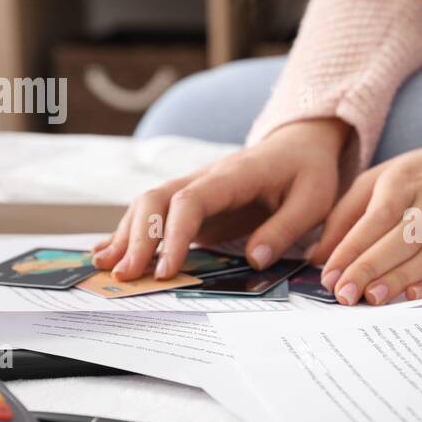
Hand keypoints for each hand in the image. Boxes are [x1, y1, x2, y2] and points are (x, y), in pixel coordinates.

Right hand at [93, 118, 349, 278]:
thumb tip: (255, 260)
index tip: (166, 269)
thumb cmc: (308, 171)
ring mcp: (195, 190)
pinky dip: (131, 233)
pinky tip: (110, 253)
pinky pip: (155, 215)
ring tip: (108, 269)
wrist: (300, 144)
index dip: (174, 235)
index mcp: (233, 176)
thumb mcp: (313, 200)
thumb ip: (284, 229)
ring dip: (127, 236)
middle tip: (127, 276)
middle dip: (138, 238)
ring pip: (148, 205)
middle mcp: (205, 179)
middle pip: (156, 200)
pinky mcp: (194, 204)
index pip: (191, 202)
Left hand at [314, 117, 421, 303]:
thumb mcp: (381, 178)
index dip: (350, 250)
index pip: (374, 220)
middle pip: (399, 239)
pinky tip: (412, 296)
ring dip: (400, 279)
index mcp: (404, 182)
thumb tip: (317, 256)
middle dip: (369, 268)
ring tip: (373, 299)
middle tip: (345, 295)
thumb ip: (346, 215)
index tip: (329, 276)